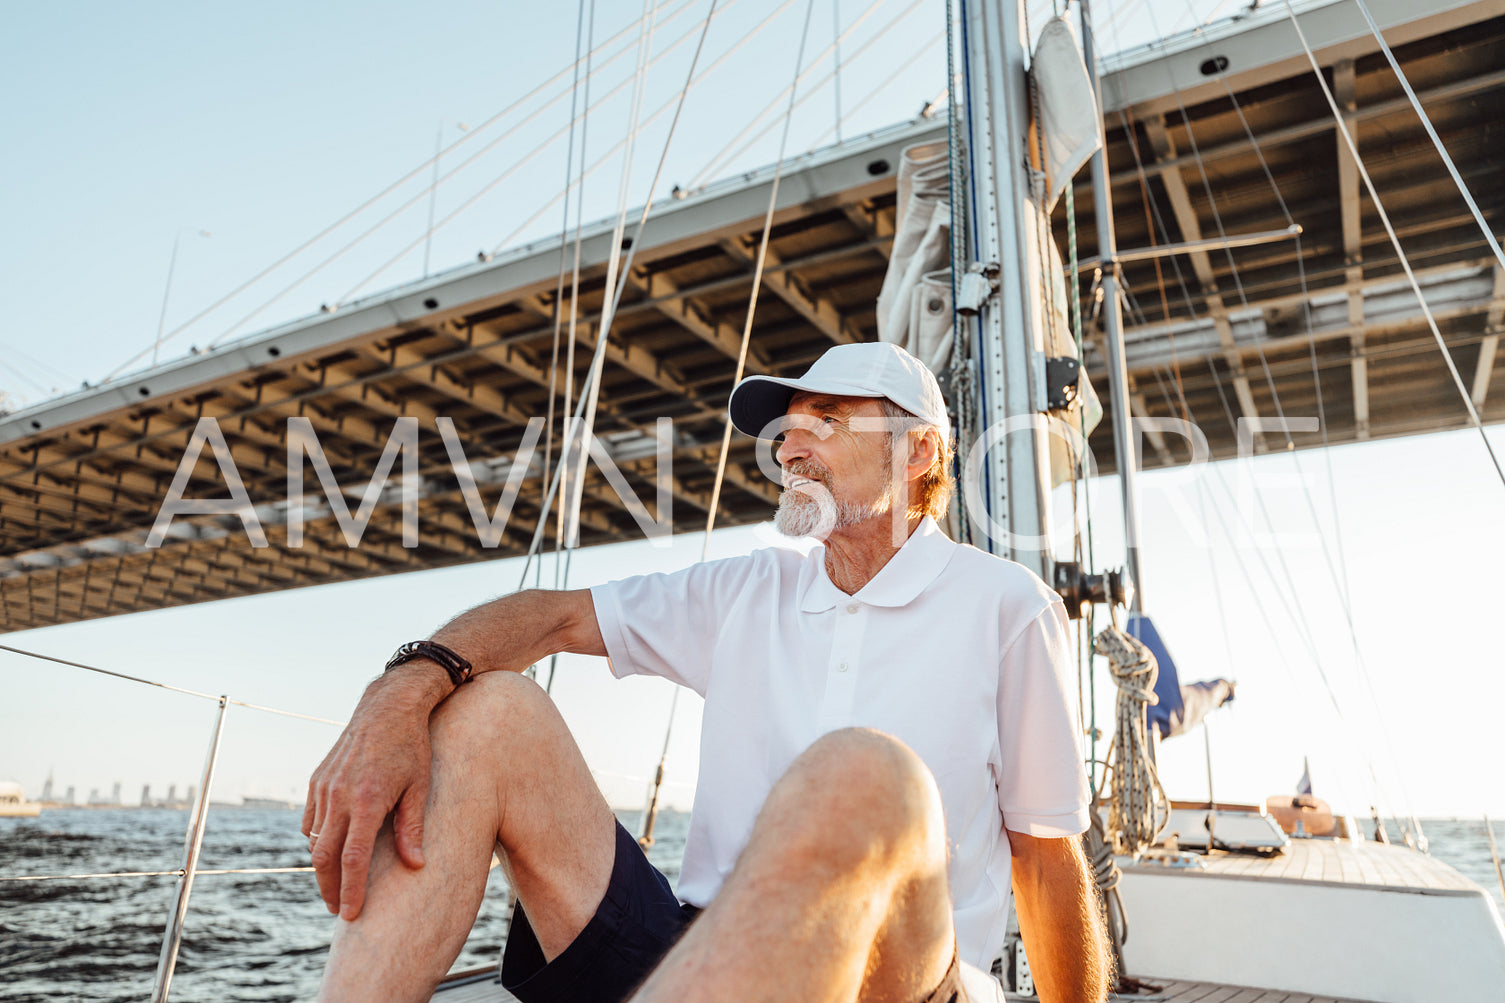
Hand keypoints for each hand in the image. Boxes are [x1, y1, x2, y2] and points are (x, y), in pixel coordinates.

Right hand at [302, 667, 447, 919]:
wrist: (388, 707)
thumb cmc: (411, 746)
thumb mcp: (419, 786)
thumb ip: (412, 828)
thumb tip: (416, 866)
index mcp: (367, 800)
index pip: (353, 859)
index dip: (351, 891)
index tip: (351, 915)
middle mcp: (339, 795)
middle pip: (325, 856)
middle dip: (331, 888)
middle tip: (340, 910)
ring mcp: (324, 787)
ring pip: (314, 840)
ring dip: (323, 866)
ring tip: (338, 884)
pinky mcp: (317, 780)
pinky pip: (310, 820)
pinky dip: (317, 840)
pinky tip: (330, 851)